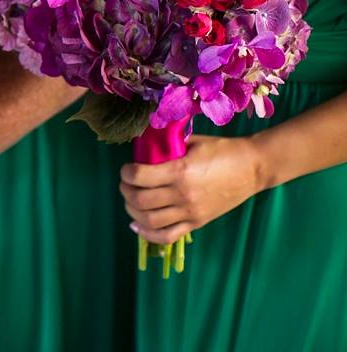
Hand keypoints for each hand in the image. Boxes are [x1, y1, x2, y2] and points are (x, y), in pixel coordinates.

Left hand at [121, 134, 265, 244]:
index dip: (126, 172)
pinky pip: (167, 236)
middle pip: (140, 200)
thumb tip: (145, 146)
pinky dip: (148, 234)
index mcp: (180, 171)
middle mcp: (183, 195)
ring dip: (133, 211)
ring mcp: (190, 212)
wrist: (253, 168)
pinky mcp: (198, 223)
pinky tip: (137, 225)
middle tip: (126, 184)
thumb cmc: (223, 151)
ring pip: (149, 221)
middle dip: (126, 191)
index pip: (139, 176)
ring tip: (131, 200)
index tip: (127, 169)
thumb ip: (168, 146)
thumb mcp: (192, 142)